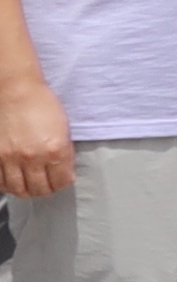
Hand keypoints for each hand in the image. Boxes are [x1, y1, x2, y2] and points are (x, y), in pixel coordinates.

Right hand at [0, 79, 66, 198]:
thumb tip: (64, 171)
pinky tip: (12, 180)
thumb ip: (63, 152)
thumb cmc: (40, 104)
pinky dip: (7, 185)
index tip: (62, 181)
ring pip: (19, 189)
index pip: (62, 181)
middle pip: (40, 190)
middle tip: (46, 186)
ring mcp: (10, 158)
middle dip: (46, 190)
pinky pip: (0, 181)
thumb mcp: (63, 129)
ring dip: (26, 190)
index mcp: (55, 149)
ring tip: (30, 186)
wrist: (15, 90)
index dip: (63, 183)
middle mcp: (33, 157)